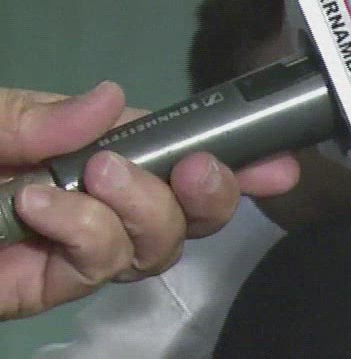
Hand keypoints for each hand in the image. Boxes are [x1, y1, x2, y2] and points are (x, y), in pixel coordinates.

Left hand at [0, 82, 299, 319]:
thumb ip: (31, 114)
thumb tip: (114, 99)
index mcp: (74, 149)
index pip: (170, 152)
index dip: (230, 157)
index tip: (277, 158)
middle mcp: (82, 202)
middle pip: (182, 215)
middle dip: (207, 193)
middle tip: (196, 165)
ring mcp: (58, 252)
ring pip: (150, 250)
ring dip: (141, 212)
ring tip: (89, 180)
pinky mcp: (31, 293)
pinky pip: (91, 274)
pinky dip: (85, 238)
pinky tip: (44, 209)